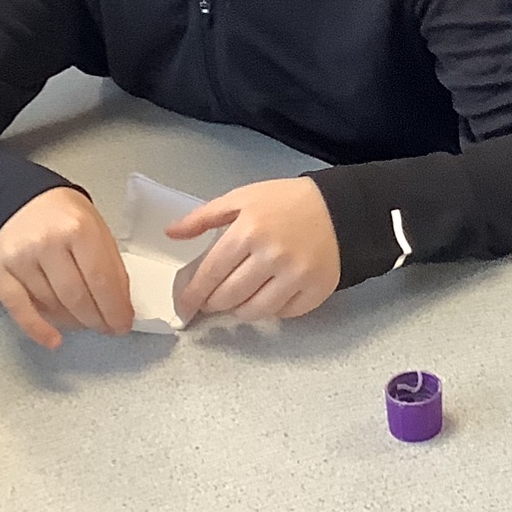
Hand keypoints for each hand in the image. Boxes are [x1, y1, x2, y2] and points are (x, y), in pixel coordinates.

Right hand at [0, 187, 133, 346]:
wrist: (18, 199)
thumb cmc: (64, 216)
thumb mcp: (97, 228)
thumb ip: (110, 265)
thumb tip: (120, 306)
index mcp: (78, 229)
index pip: (101, 280)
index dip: (115, 309)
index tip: (123, 325)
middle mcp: (47, 243)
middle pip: (77, 297)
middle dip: (97, 320)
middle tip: (108, 328)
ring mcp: (20, 258)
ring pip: (52, 305)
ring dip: (74, 322)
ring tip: (85, 322)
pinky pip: (18, 308)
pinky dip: (37, 329)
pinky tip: (53, 341)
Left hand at [169, 177, 340, 321]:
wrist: (340, 208)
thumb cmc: (286, 201)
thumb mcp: (243, 198)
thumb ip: (204, 217)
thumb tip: (171, 233)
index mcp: (248, 231)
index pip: (211, 273)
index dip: (194, 293)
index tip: (185, 305)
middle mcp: (271, 256)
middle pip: (230, 296)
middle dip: (214, 303)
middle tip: (212, 301)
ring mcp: (295, 276)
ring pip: (255, 311)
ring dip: (239, 311)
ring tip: (237, 301)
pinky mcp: (316, 290)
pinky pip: (284, 314)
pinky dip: (271, 311)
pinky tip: (267, 298)